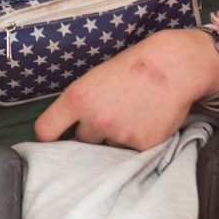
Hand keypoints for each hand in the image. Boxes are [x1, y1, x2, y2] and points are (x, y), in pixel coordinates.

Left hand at [33, 28, 218, 150]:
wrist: (173, 66)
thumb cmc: (133, 66)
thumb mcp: (96, 77)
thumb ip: (80, 104)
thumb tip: (69, 129)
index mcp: (77, 98)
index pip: (45, 131)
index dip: (48, 137)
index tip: (55, 137)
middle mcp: (95, 120)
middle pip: (81, 141)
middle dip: (91, 132)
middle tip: (111, 112)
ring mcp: (119, 135)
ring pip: (107, 148)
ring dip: (114, 137)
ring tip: (132, 113)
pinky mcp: (142, 146)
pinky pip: (130, 152)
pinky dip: (136, 140)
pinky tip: (146, 120)